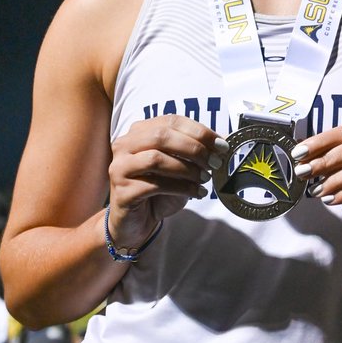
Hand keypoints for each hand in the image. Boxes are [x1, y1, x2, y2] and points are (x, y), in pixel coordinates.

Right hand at [107, 115, 228, 249]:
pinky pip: (154, 185)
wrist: (136, 221)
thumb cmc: (158, 190)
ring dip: (187, 169)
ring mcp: (119, 168)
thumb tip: (220, 142)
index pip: (172, 121)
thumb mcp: (179, 166)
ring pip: (156, 159)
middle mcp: (125, 145)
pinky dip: (181, 188)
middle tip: (215, 162)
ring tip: (206, 178)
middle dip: (194, 148)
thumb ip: (194, 150)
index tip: (221, 145)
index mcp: (139, 131)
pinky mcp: (121, 192)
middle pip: (162, 136)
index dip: (200, 132)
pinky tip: (197, 193)